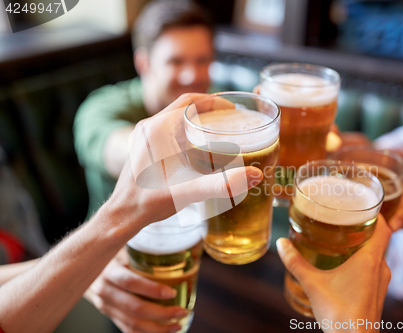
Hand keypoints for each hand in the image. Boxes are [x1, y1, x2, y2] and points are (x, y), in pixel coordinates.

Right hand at [85, 248, 185, 332]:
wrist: (82, 267)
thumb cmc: (111, 253)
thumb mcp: (122, 246)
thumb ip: (141, 246)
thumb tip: (171, 228)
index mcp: (109, 271)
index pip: (131, 282)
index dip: (152, 289)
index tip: (172, 292)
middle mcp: (105, 291)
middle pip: (134, 308)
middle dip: (161, 313)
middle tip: (182, 311)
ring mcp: (105, 306)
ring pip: (131, 324)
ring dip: (157, 329)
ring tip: (177, 325)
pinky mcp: (109, 315)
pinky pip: (126, 329)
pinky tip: (162, 331)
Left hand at [105, 93, 262, 230]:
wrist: (123, 214)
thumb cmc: (150, 201)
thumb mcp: (189, 191)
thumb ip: (223, 184)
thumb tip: (255, 176)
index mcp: (158, 128)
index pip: (190, 102)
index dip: (214, 102)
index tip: (234, 109)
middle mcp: (149, 127)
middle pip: (184, 105)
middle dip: (208, 107)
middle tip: (231, 116)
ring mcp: (144, 136)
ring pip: (175, 115)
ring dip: (197, 116)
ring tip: (218, 126)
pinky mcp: (144, 146)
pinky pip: (168, 127)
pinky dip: (186, 127)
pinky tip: (198, 143)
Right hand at [277, 215, 391, 331]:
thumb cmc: (339, 313)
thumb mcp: (312, 283)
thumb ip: (296, 262)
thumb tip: (282, 243)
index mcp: (370, 260)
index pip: (384, 228)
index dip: (378, 214)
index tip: (364, 205)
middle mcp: (381, 268)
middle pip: (380, 239)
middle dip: (366, 227)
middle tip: (348, 218)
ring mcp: (382, 282)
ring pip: (378, 255)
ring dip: (366, 245)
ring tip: (346, 238)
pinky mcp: (377, 293)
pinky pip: (375, 269)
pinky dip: (365, 260)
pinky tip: (347, 263)